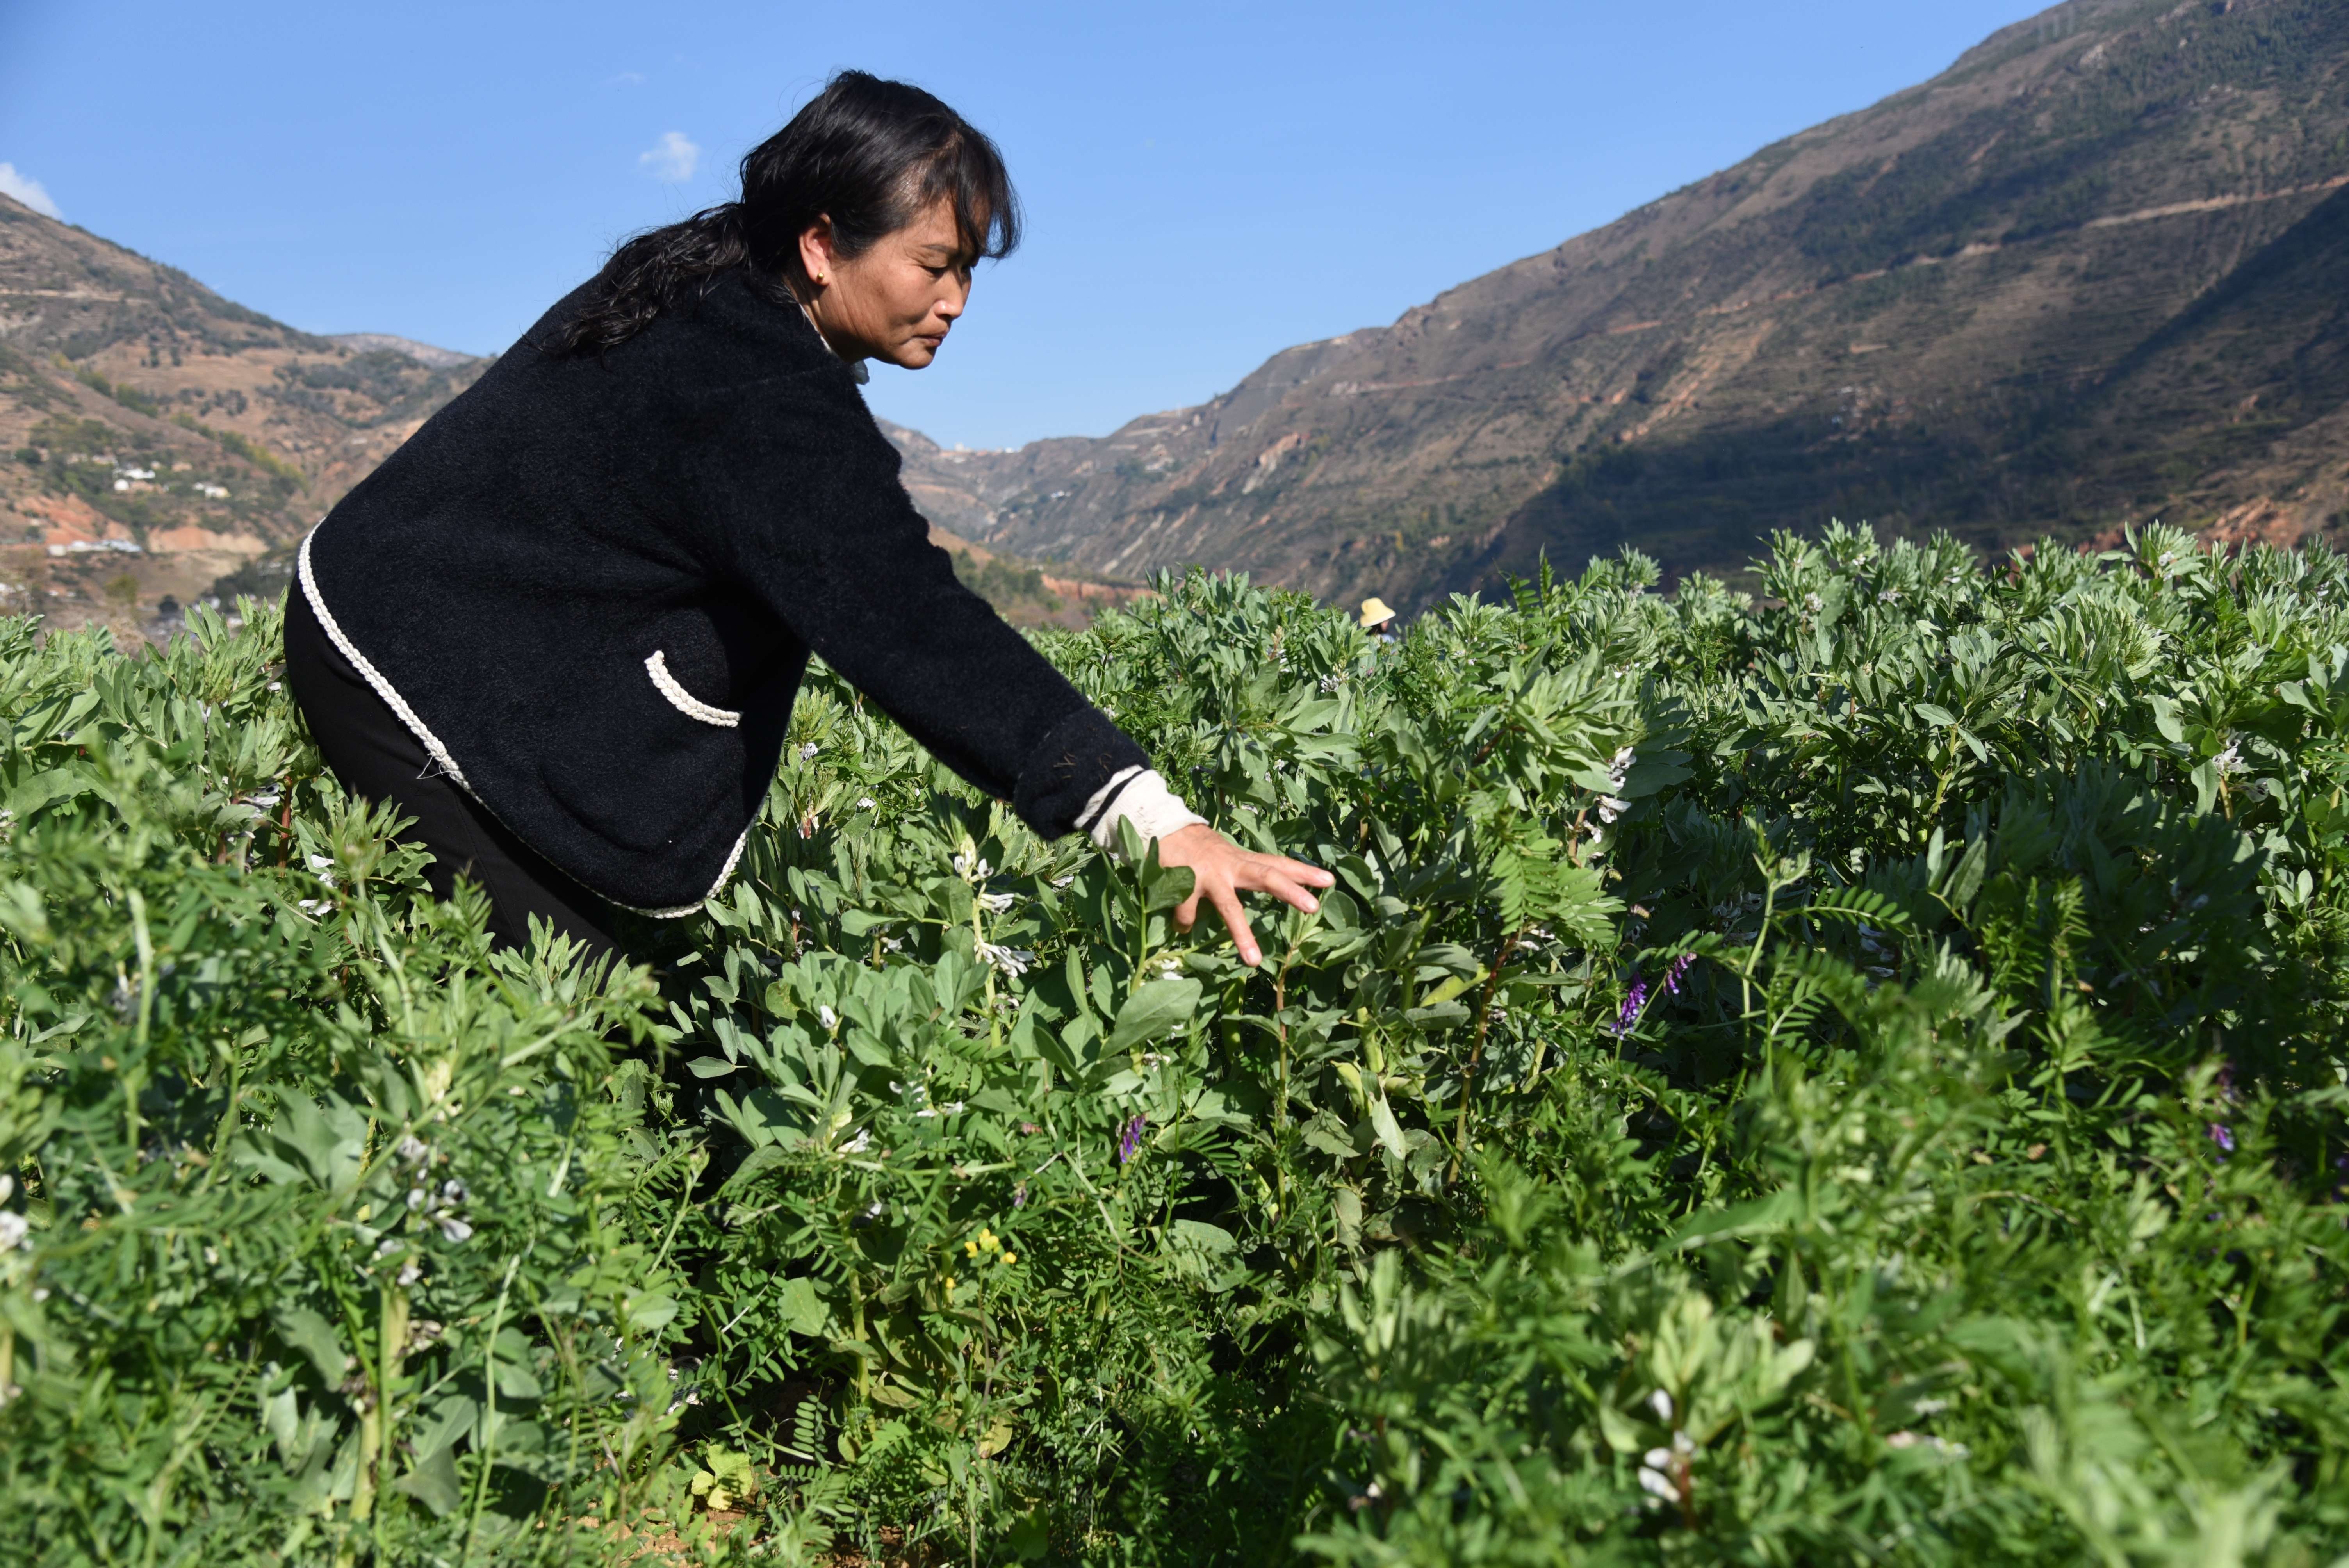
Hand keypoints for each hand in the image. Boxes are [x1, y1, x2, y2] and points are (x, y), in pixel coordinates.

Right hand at [1153, 822, 1335, 966]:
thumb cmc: (1200, 850)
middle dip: (1290, 891)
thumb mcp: (1229, 857)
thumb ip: (1247, 872)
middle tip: (1314, 906)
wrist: (1163, 828)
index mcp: (1243, 861)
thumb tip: (1277, 886)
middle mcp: (1231, 865)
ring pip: (1229, 908)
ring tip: (1254, 961)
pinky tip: (1182, 929)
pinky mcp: (1186, 885)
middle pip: (1266, 876)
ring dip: (1242, 934)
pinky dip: (1186, 924)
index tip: (1330, 881)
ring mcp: (1209, 876)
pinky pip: (1189, 914)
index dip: (1304, 872)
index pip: (1278, 864)